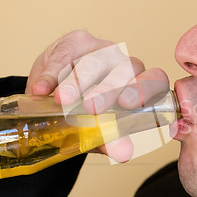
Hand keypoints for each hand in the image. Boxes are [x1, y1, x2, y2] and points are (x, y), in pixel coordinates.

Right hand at [26, 30, 168, 161]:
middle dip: (109, 88)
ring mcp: (101, 50)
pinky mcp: (76, 42)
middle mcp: (125, 65)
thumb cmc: (86, 114)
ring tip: (62, 100)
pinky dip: (51, 74)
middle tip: (92, 107)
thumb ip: (110, 141)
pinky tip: (42, 90)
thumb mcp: (98, 131)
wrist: (57, 97)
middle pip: (125, 69)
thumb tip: (122, 154)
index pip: (154, 81)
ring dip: (77, 81)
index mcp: (139, 86)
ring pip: (95, 61)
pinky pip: (64, 55)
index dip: (145, 89)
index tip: (127, 104)